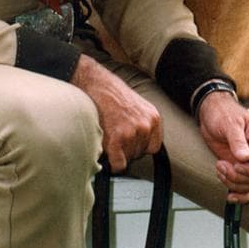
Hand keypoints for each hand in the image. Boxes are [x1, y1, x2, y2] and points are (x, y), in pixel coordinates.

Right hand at [72, 55, 161, 171]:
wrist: (95, 83)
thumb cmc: (113, 94)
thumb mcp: (137, 107)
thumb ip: (142, 124)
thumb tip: (140, 146)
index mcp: (153, 117)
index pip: (153, 147)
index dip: (139, 146)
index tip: (129, 141)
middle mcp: (146, 126)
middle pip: (139, 154)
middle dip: (126, 149)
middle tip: (114, 134)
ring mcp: (131, 133)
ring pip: (127, 159)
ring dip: (117, 153)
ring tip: (108, 135)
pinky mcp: (116, 139)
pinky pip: (118, 165)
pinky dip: (110, 162)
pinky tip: (105, 148)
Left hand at [197, 91, 248, 203]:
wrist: (210, 114)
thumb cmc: (223, 113)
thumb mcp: (230, 123)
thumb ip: (237, 140)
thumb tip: (245, 158)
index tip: (238, 166)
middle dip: (239, 177)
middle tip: (223, 165)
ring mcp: (248, 164)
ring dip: (233, 183)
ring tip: (220, 167)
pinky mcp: (238, 170)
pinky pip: (245, 189)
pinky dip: (238, 195)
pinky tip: (229, 195)